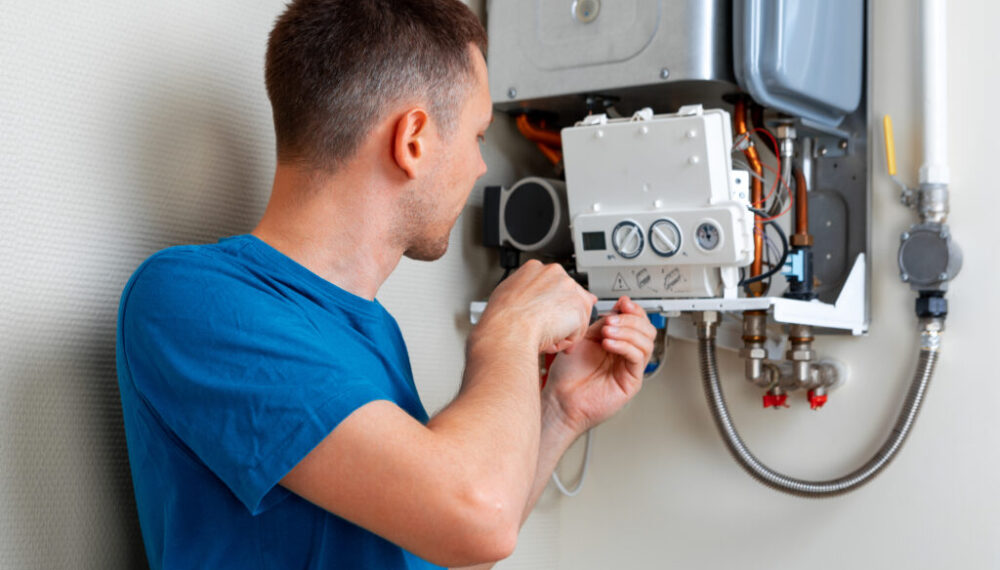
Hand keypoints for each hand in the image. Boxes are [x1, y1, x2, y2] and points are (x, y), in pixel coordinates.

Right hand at [478, 260, 596, 353]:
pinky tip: (550, 341)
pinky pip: (578, 330)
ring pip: (574, 315)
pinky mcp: (578, 306)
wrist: (508, 330)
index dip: (550, 304)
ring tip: (543, 338)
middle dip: (561, 318)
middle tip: (546, 331)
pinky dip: (565, 341)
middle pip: (568, 298)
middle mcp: (554, 273)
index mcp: (535, 268)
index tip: (542, 315)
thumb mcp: (506, 294)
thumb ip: (525, 290)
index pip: (553, 284)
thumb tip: (535, 296)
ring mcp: (568, 287)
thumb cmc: (501, 318)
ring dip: (561, 331)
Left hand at [542, 296, 655, 432]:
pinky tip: (608, 344)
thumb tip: (618, 307)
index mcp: (617, 341)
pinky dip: (625, 346)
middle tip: (612, 319)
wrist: (560, 399)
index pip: (637, 321)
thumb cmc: (567, 374)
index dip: (633, 309)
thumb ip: (601, 323)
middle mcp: (625, 354)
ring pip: (646, 342)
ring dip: (627, 331)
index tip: (623, 302)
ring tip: (607, 331)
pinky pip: (637, 358)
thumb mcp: (583, 338)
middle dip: (631, 319)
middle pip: (647, 330)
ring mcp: (630, 368)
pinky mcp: (631, 381)